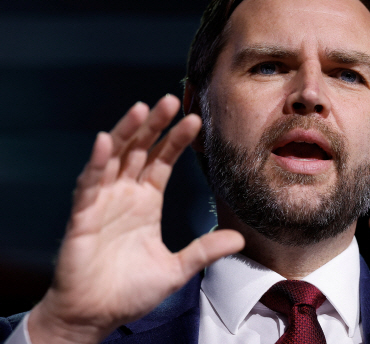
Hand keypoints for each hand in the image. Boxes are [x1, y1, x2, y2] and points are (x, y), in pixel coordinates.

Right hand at [28, 95, 243, 343]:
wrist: (96, 316)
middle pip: (139, 150)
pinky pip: (88, 184)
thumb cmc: (130, 292)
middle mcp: (124, 195)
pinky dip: (96, 163)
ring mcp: (102, 202)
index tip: (195, 120)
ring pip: (114, 158)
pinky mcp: (82, 215)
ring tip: (142, 108)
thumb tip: (240, 237)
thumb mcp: (176, 269)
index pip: (162, 161)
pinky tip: (105, 142)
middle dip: (154, 125)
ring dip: (126, 132)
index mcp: (146, 201)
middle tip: (171, 100)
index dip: (176, 140)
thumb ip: (204, 250)